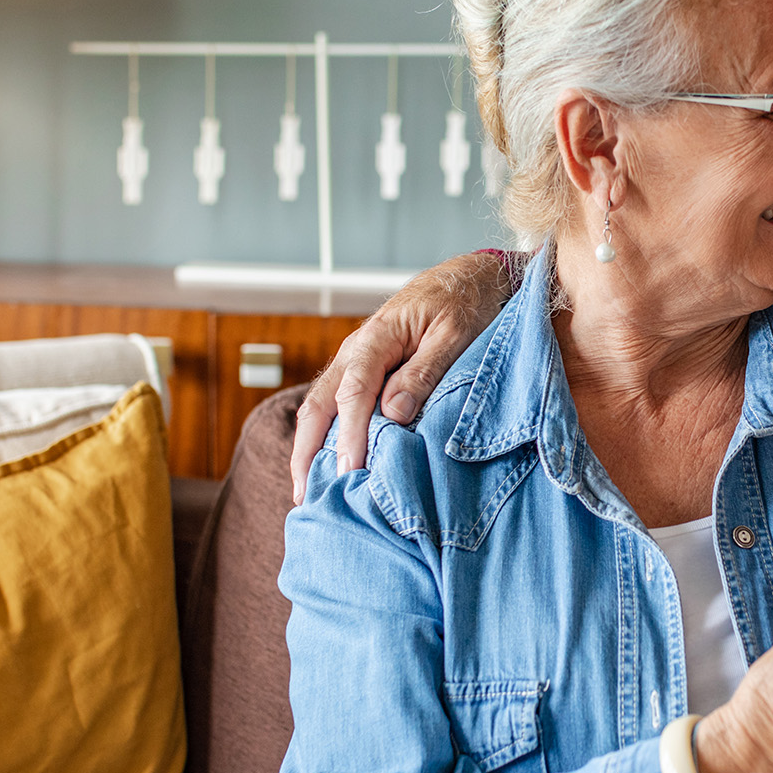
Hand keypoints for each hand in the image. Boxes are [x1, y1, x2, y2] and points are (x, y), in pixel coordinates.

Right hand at [289, 252, 515, 502]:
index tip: (350, 470)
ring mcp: (356, 361)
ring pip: (319, 406)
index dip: (350, 434)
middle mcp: (356, 350)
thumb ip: (424, 371)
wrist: (466, 277)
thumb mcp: (454, 335)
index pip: (354, 392)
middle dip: (308, 450)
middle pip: (319, 403)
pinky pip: (335, 404)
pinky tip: (327, 463)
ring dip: (309, 447)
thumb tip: (394, 412)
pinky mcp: (365, 371)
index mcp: (377, 337)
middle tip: (305, 495)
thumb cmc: (464, 303)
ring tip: (305, 490)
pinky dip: (326, 434)